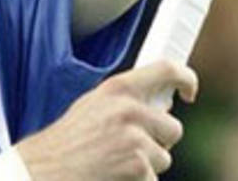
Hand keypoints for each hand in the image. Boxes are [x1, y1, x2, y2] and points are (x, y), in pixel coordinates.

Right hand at [15, 61, 197, 179]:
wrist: (48, 168)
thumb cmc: (69, 140)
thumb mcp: (93, 106)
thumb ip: (126, 100)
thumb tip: (163, 103)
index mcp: (117, 88)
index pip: (166, 69)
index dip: (185, 78)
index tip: (189, 90)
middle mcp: (129, 109)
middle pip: (173, 126)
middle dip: (159, 140)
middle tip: (132, 146)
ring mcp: (136, 139)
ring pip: (164, 156)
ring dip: (146, 164)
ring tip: (115, 161)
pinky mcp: (139, 167)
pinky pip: (154, 178)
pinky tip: (114, 174)